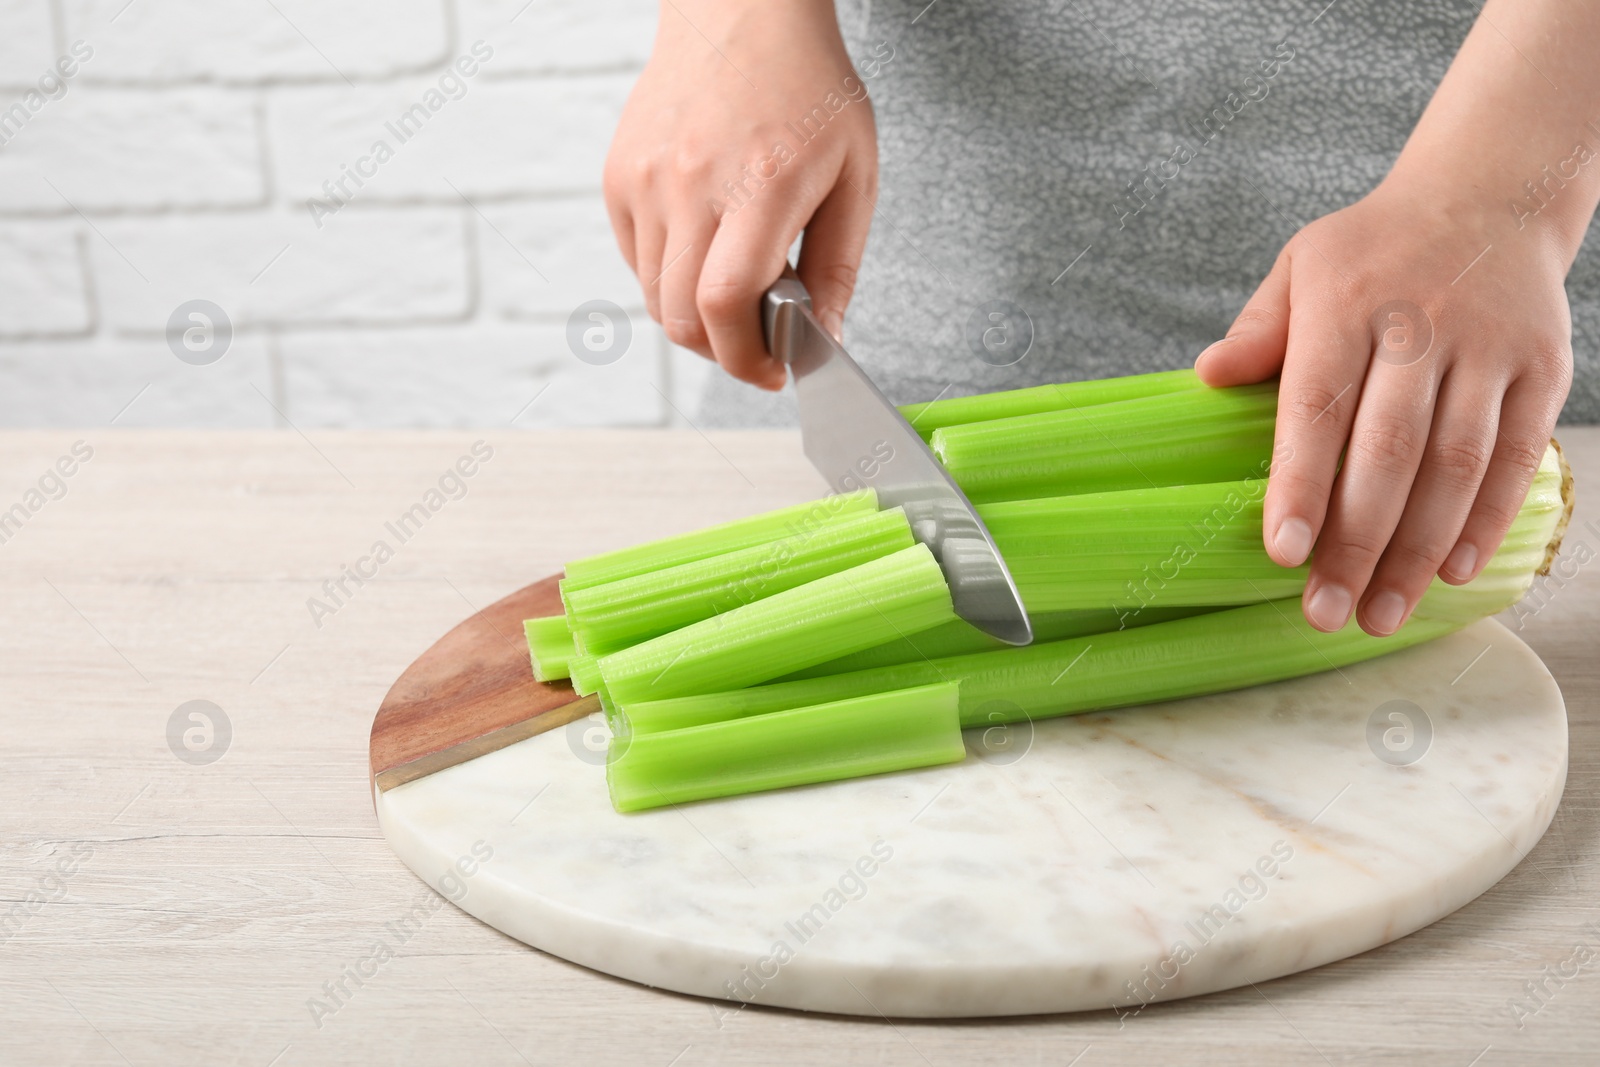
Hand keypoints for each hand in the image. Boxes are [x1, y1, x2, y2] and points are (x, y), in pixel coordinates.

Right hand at [603, 1, 878, 389]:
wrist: (741, 14)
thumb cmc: (807, 88)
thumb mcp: (855, 175)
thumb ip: (838, 265)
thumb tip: (826, 337)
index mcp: (760, 183)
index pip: (726, 305)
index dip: (746, 358)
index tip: (772, 371)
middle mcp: (690, 182)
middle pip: (681, 318)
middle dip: (723, 352)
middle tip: (758, 344)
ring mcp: (644, 180)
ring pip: (655, 298)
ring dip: (696, 319)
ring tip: (737, 293)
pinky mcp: (618, 178)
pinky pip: (638, 262)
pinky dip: (670, 279)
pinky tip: (707, 250)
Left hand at [1195, 177, 1572, 635]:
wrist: (1490, 195)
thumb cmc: (1374, 249)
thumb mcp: (1302, 264)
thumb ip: (1260, 329)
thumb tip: (1207, 376)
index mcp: (1348, 304)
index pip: (1319, 407)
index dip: (1302, 485)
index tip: (1283, 554)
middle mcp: (1422, 326)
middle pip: (1389, 452)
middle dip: (1357, 542)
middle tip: (1325, 612)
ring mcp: (1489, 349)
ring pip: (1455, 466)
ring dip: (1419, 551)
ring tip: (1381, 614)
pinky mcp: (1541, 369)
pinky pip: (1513, 456)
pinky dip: (1485, 520)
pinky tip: (1452, 573)